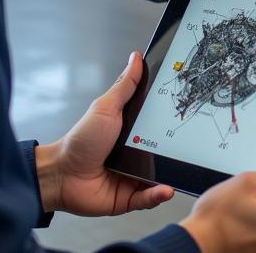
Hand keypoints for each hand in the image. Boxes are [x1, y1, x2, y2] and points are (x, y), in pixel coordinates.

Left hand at [35, 52, 173, 216]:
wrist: (62, 174)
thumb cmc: (81, 139)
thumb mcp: (106, 108)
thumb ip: (125, 86)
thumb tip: (136, 57)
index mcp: (133, 129)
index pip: (158, 123)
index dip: (172, 118)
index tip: (188, 109)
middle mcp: (137, 152)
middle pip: (164, 150)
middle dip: (178, 148)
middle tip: (192, 143)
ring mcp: (135, 175)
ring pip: (160, 175)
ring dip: (170, 174)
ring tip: (181, 168)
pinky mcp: (130, 197)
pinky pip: (149, 198)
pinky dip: (158, 194)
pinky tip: (165, 189)